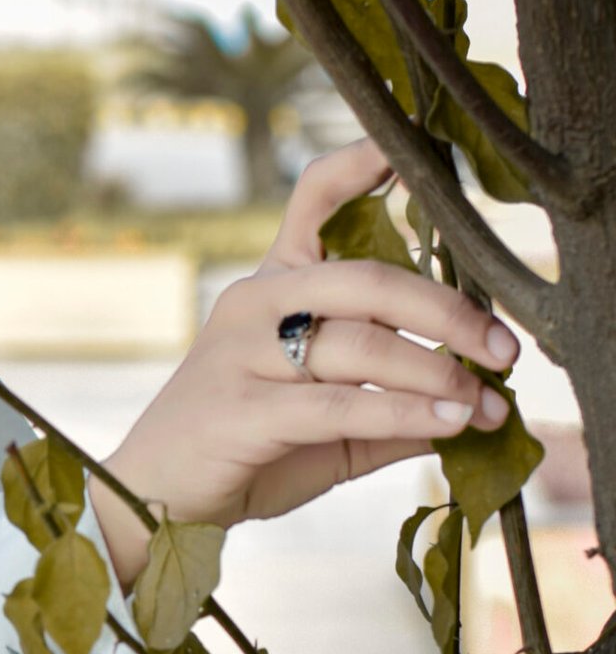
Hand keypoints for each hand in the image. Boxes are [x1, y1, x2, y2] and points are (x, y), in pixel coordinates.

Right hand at [89, 138, 521, 588]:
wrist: (150, 504)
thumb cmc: (240, 456)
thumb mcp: (324, 427)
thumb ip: (387, 410)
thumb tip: (473, 411)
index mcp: (270, 288)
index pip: (313, 202)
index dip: (361, 166)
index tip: (410, 149)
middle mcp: (255, 304)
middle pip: (369, 279)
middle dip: (449, 311)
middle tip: (503, 347)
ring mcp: (243, 354)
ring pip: (362, 344)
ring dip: (437, 374)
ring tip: (483, 404)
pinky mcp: (242, 410)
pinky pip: (341, 403)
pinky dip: (404, 413)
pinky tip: (447, 426)